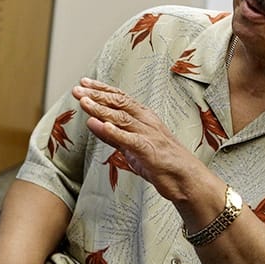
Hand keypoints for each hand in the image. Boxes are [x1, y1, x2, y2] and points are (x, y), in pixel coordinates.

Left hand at [71, 77, 210, 203]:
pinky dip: (116, 132)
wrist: (187, 179)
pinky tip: (103, 126)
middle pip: (119, 104)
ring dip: (101, 110)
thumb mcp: (131, 146)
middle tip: (78, 90)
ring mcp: (149, 135)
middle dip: (97, 96)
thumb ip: (112, 134)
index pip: (120, 98)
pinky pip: (130, 140)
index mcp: (144, 117)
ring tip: (85, 103)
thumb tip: (91, 121)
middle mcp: (146, 122)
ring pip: (122, 118)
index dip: (101, 89)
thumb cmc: (160, 161)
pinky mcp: (150, 151)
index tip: (84, 83)